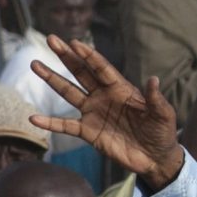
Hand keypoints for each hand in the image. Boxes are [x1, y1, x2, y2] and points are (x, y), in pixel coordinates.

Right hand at [31, 36, 185, 190]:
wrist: (155, 158)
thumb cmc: (162, 133)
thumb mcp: (163, 114)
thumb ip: (155, 98)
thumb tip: (153, 79)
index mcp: (121, 88)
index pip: (101, 68)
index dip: (88, 55)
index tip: (74, 42)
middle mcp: (104, 96)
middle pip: (81, 72)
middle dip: (66, 56)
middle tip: (51, 39)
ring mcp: (94, 112)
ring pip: (69, 92)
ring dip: (52, 78)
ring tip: (35, 64)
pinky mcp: (88, 132)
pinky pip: (65, 125)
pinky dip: (50, 123)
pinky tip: (33, 118)